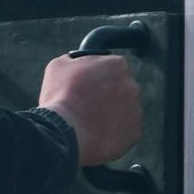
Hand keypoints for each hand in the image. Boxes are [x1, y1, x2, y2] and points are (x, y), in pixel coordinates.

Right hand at [38, 51, 145, 168]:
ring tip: (89, 121)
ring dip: (111, 114)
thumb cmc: (61, 97)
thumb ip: (75, 60)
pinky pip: (125, 130)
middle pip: (121, 88)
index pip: (111, 66)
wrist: (64, 131)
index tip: (87, 85)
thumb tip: (77, 62)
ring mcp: (135, 109)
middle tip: (87, 104)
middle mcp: (131, 85)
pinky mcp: (134, 132)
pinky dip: (113, 132)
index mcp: (116, 65)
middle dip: (107, 95)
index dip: (97, 76)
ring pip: (124, 110)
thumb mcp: (58, 66)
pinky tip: (96, 133)